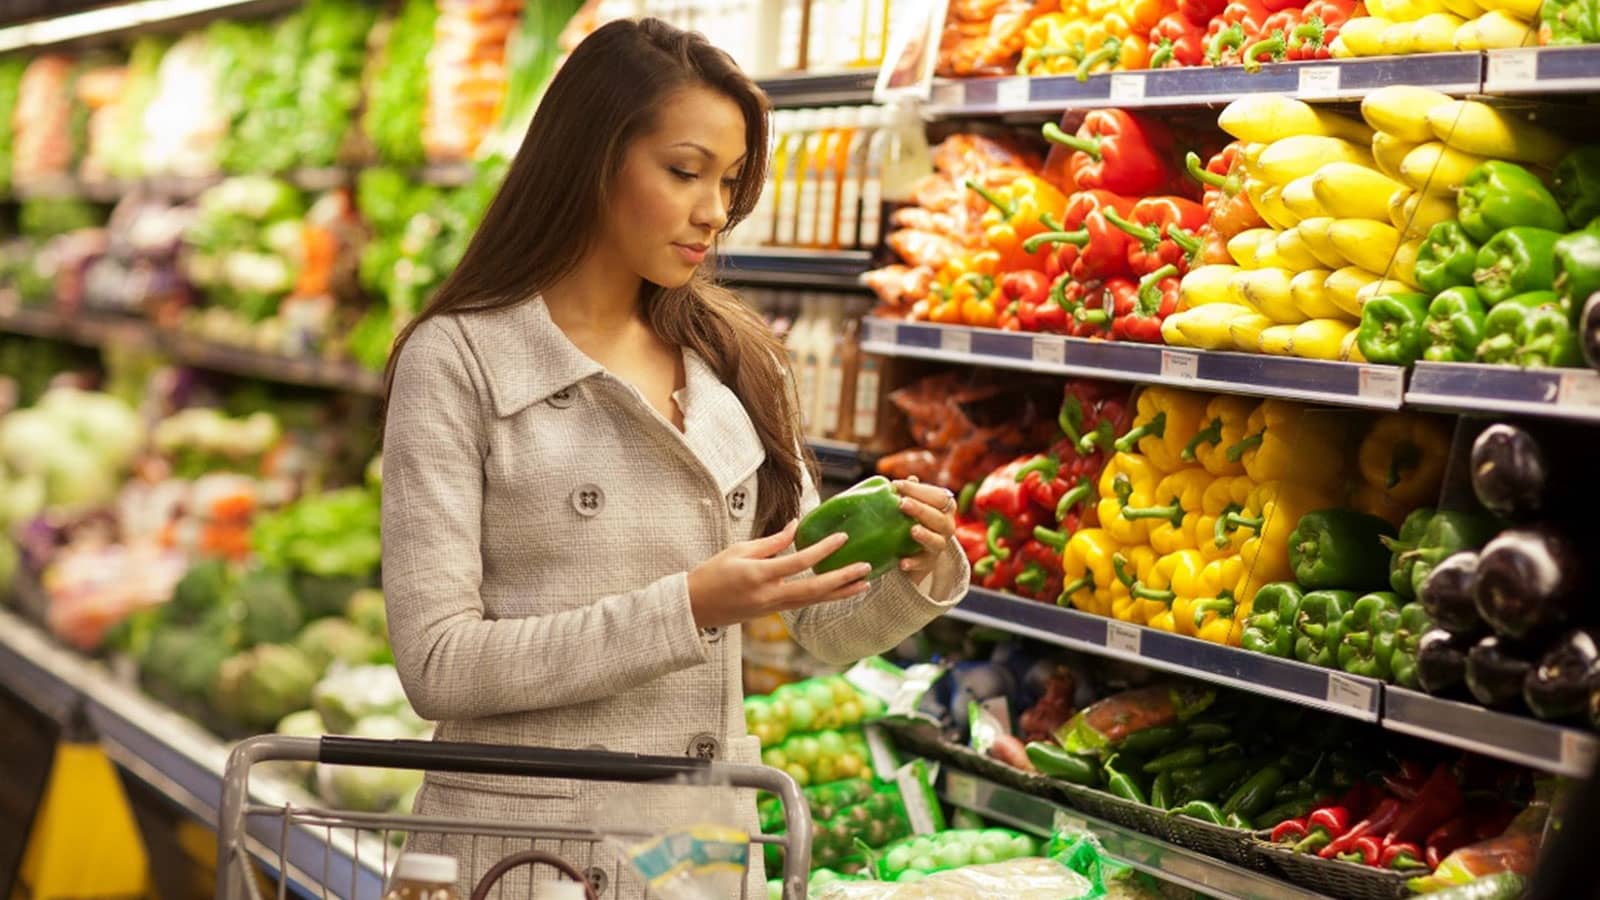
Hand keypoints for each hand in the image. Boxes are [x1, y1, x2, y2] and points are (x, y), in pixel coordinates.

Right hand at [687, 521, 871, 629]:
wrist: (694, 607)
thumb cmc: (712, 574)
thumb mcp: (738, 550)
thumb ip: (771, 542)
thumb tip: (796, 527)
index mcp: (759, 576)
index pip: (800, 562)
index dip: (824, 549)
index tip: (843, 537)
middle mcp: (770, 595)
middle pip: (815, 589)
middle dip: (843, 579)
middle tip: (866, 568)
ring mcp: (772, 608)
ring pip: (813, 601)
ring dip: (840, 593)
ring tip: (863, 584)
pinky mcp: (772, 613)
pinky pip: (804, 604)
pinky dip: (824, 597)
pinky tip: (838, 591)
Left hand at [893, 477, 958, 579]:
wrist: (915, 550)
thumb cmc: (914, 518)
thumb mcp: (914, 504)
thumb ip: (912, 493)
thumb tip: (910, 478)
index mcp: (945, 508)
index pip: (938, 496)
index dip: (918, 490)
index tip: (896, 485)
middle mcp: (947, 526)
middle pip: (939, 518)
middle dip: (921, 510)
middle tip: (902, 503)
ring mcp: (939, 545)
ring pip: (937, 541)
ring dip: (925, 536)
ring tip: (913, 530)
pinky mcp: (928, 563)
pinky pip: (923, 563)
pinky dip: (914, 563)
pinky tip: (902, 562)